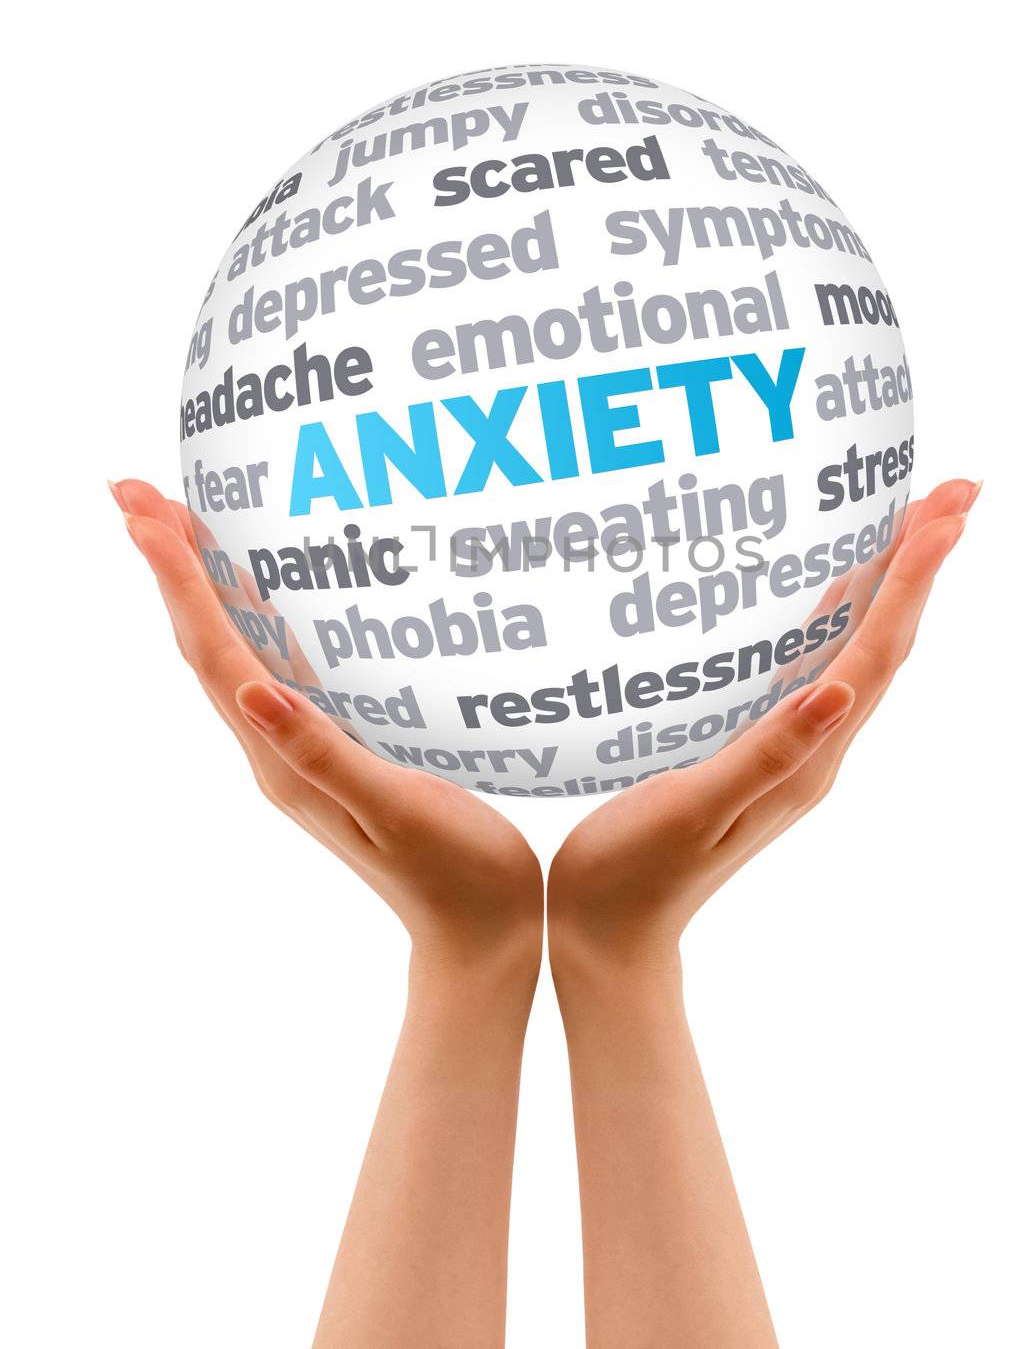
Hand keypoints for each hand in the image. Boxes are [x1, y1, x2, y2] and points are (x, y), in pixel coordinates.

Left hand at [112, 479, 542, 979]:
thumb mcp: (395, 810)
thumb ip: (323, 754)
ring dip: (198, 586)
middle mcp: (274, 751)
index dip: (179, 581)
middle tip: (134, 491)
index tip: (143, 514)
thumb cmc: (452, 873)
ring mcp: (297, 751)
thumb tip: (254, 692)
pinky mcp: (328, 749)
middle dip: (167, 566)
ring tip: (176, 523)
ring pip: (230, 652)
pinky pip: (272, 667)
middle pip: (203, 644)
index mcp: (282, 761)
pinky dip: (251, 617)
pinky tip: (261, 589)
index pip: (214, 655)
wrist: (475, 933)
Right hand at [548, 477, 977, 979]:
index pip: (876, 654)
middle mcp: (814, 748)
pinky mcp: (760, 746)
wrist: (613, 932)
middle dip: (923, 564)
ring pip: (858, 649)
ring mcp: (792, 748)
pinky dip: (838, 613)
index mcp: (807, 760)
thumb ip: (766, 754)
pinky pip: (816, 663)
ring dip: (892, 583)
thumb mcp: (695, 812)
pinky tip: (829, 586)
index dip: (912, 580)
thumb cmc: (637, 874)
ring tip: (916, 520)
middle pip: (886, 641)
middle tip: (955, 490)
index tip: (946, 514)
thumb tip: (837, 692)